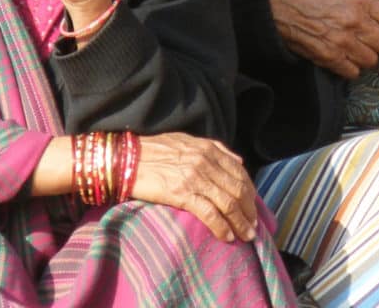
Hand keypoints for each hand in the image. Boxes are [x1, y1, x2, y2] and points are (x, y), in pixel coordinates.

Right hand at [132, 133, 258, 242]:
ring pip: (228, 202)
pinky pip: (209, 213)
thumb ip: (215, 148)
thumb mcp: (188, 141)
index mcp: (209, 150)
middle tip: (253, 226)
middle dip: (249, 210)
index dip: (250, 191)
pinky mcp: (181, 194)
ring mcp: (195, 178)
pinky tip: (227, 236)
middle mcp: (206, 162)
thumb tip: (238, 161)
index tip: (253, 206)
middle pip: (238, 189)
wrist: (125, 158)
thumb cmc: (155, 150)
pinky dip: (222, 226)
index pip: (240, 172)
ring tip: (246, 235)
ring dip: (240, 222)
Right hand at [270, 0, 378, 78]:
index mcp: (362, 1)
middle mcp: (356, 21)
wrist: (281, 5)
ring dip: (365, 56)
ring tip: (353, 47)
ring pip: (372, 60)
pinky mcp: (329, 57)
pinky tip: (342, 57)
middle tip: (368, 38)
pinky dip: (350, 67)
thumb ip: (369, 5)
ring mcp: (343, 41)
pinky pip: (354, 72)